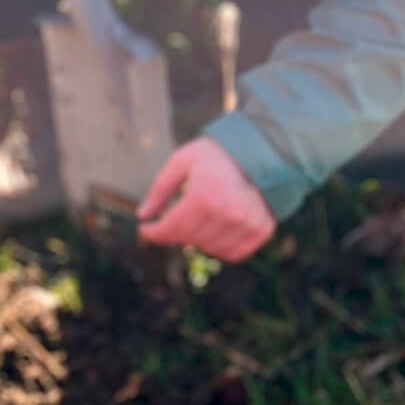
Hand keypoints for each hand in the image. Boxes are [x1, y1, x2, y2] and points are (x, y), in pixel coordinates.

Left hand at [138, 137, 273, 261]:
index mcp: (205, 195)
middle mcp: (228, 213)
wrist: (259, 151)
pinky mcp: (261, 230)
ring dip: (197, 238)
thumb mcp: (181, 161)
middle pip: (188, 239)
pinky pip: (232, 253)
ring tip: (199, 217)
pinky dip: (219, 246)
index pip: (171, 228)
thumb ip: (159, 189)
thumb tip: (142, 216)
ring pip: (208, 248)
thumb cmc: (215, 155)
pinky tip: (216, 228)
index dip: (153, 232)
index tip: (145, 230)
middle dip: (175, 230)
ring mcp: (247, 224)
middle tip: (175, 216)